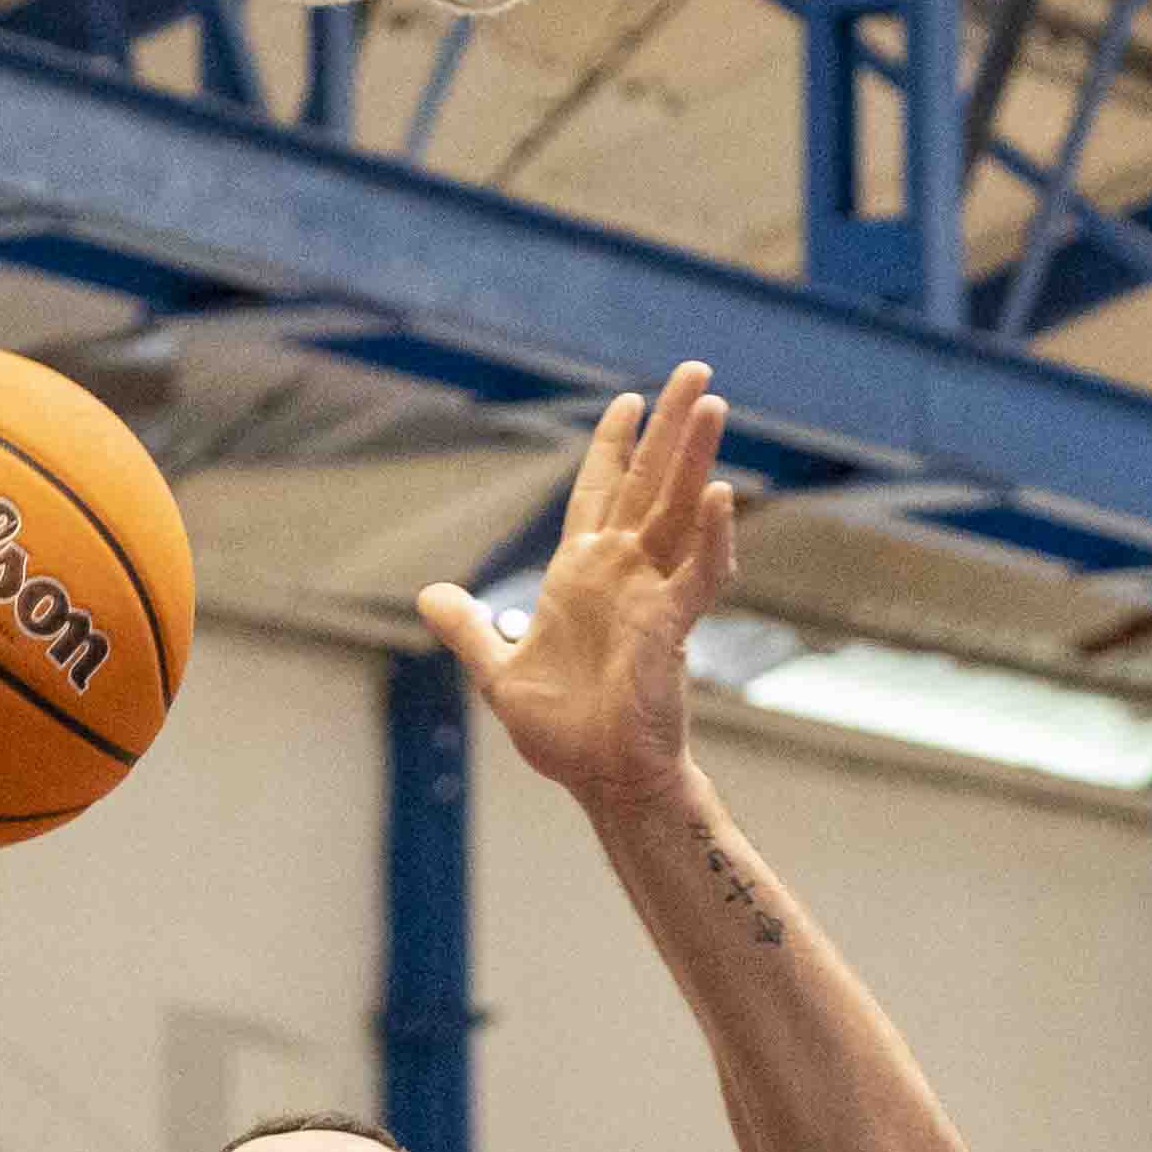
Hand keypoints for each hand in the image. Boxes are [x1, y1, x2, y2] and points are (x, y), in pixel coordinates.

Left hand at [414, 368, 740, 816]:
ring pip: (678, 512)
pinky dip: (710, 537)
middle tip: (695, 370)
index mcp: (582, 575)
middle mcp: (621, 573)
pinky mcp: (671, 628)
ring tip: (712, 405)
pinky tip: (721, 495)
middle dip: (668, 426)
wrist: (601, 780)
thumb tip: (430, 596)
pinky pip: (698, 574)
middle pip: (647, 483)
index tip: (627, 401)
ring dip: (694, 459)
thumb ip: (469, 629)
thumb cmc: (565, 731)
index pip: (599, 492)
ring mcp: (650, 595)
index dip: (612, 446)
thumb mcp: (499, 673)